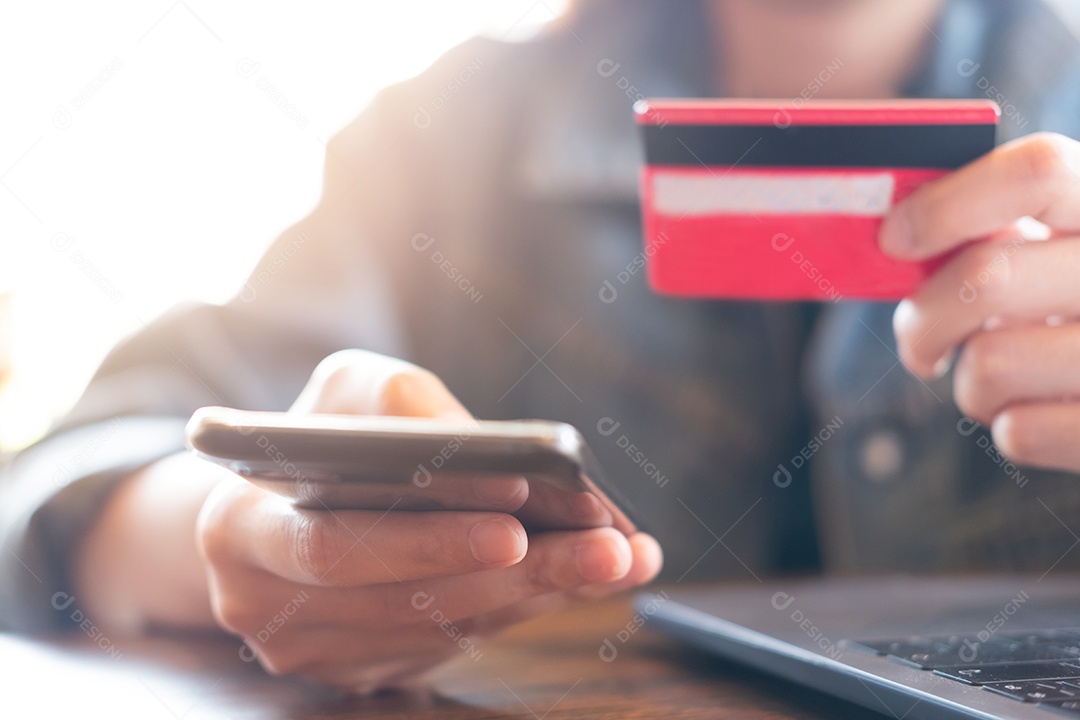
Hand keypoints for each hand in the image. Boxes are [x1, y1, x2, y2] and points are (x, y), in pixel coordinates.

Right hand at [196, 350, 662, 690]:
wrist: (275, 507)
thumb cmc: (320, 432)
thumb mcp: (346, 389)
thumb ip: (401, 405)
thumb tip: (490, 449)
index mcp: (239, 529)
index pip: (334, 543)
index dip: (426, 533)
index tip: (517, 505)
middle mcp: (265, 608)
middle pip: (404, 601)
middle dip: (516, 572)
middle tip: (606, 546)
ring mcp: (315, 652)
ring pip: (443, 629)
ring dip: (543, 592)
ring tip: (623, 555)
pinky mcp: (360, 671)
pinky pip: (454, 642)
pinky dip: (527, 605)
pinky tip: (585, 574)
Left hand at [881, 132, 1079, 471]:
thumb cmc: (1074, 301)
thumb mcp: (1057, 250)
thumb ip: (998, 231)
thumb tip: (896, 238)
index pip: (1036, 173)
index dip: (947, 205)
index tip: (894, 239)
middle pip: (985, 276)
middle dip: (926, 318)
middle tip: (920, 341)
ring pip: (989, 364)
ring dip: (971, 381)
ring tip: (1007, 376)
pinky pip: (1018, 432)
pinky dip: (1007, 424)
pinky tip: (1043, 408)